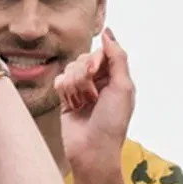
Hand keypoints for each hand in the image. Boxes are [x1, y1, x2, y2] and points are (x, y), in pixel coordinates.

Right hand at [56, 29, 136, 176]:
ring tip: (82, 105)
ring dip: (74, 87)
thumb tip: (108, 33)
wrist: (91, 150)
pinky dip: (64, 92)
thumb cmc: (112, 122)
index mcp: (116, 77)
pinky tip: (71, 106)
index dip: (94, 60)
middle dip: (83, 76)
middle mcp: (99, 81)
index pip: (101, 52)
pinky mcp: (66, 99)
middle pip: (83, 59)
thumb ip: (118, 57)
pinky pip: (59, 81)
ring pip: (69, 69)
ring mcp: (81, 90)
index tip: (95, 73)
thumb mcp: (123, 87)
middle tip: (91, 96)